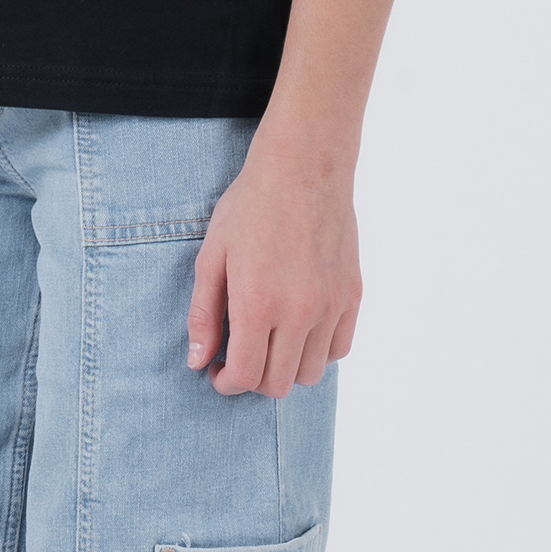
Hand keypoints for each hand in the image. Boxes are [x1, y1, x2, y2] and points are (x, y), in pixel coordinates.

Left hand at [186, 132, 360, 396]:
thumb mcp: (212, 254)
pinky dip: (318, 351)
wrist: (302, 167)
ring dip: (284, 368)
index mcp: (257, 303)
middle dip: (252, 379)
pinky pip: (339, 349)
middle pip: (278, 384)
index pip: (246, 375)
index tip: (217, 371)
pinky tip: (299, 329)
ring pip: (310, 373)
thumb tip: (198, 361)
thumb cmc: (251, 205)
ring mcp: (330, 306)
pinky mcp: (352, 295)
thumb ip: (202, 313)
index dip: (226, 383)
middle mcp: (298, 312)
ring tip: (269, 341)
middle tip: (239, 355)